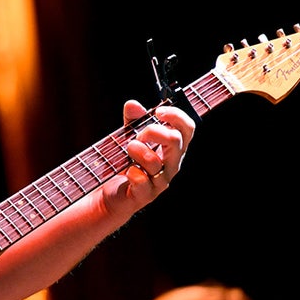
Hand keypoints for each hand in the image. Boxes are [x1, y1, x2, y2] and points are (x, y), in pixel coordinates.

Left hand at [101, 99, 194, 216]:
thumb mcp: (129, 137)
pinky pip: (142, 180)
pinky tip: (127, 171)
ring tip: (127, 149)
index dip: (176, 116)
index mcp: (173, 149)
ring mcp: (160, 182)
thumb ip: (133, 120)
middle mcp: (171, 165)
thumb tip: (133, 104)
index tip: (158, 112)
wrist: (111, 195)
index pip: (187, 129)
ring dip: (137, 150)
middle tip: (138, 135)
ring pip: (155, 162)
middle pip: (176, 141)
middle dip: (154, 131)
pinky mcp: (145, 195)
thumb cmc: (126, 164)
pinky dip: (132, 172)